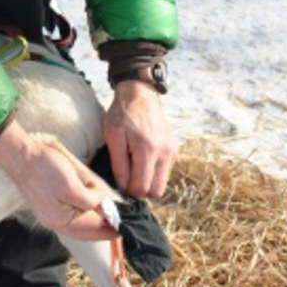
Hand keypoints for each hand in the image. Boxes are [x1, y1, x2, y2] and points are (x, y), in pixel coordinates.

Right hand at [0, 120, 118, 241]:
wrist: (21, 156)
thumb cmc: (45, 168)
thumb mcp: (72, 185)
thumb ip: (90, 201)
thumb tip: (104, 207)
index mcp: (61, 220)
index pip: (92, 229)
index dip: (110, 228)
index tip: (125, 226)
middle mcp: (56, 223)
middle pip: (85, 233)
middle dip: (103, 230)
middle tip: (121, 226)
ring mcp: (51, 216)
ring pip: (78, 227)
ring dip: (94, 225)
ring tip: (109, 219)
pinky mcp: (49, 207)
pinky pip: (71, 219)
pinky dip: (84, 218)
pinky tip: (90, 210)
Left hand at [105, 81, 176, 197]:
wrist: (139, 95)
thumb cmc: (122, 114)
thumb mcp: (113, 137)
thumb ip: (119, 165)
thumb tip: (123, 187)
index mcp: (147, 150)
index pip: (142, 188)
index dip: (128, 189)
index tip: (120, 180)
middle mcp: (164, 153)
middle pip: (156, 191)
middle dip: (141, 188)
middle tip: (128, 175)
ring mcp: (171, 151)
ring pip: (162, 183)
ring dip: (148, 180)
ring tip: (134, 164)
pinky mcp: (174, 149)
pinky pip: (165, 171)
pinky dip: (154, 171)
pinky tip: (142, 157)